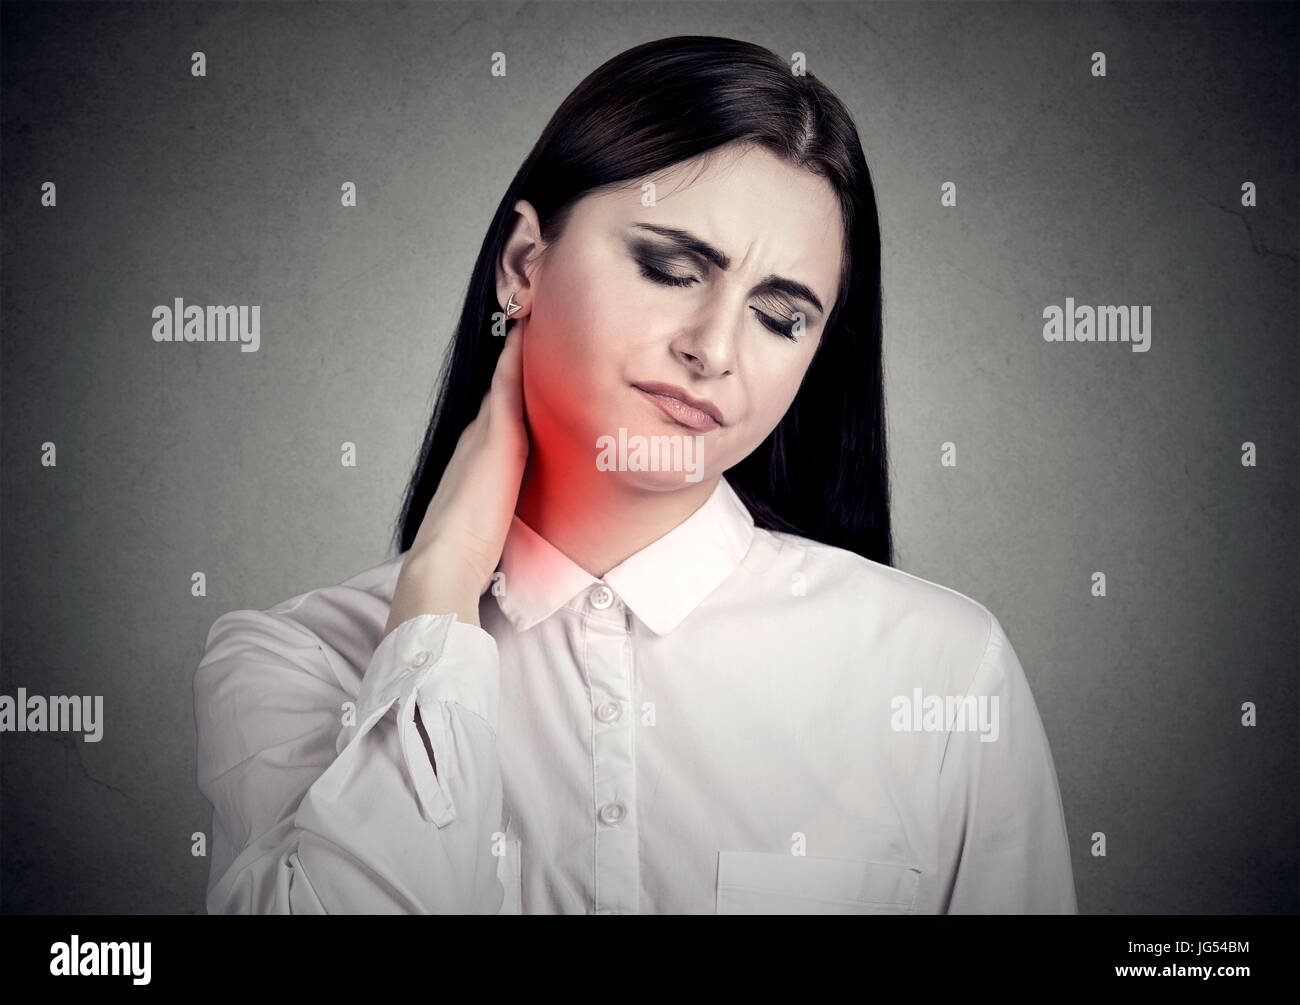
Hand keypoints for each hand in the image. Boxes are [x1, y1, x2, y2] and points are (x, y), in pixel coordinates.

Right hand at [384, 324, 527, 633]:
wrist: (445, 562)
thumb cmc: (467, 554)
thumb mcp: (486, 522)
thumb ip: (499, 507)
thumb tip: (513, 513)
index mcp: (475, 460)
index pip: (496, 416)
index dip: (507, 389)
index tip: (521, 364)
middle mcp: (475, 440)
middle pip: (498, 392)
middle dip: (511, 362)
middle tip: (526, 323)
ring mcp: (484, 436)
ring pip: (503, 382)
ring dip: (514, 352)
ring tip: (529, 316)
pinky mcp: (497, 437)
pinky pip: (507, 385)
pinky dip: (514, 359)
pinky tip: (527, 332)